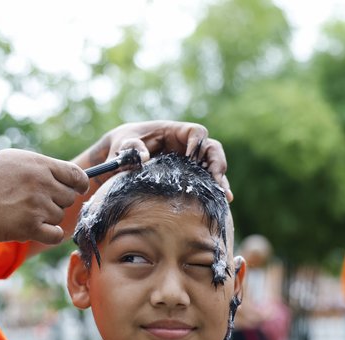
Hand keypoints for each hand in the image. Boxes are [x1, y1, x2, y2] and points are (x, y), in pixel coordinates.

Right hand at [0, 149, 88, 244]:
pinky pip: (56, 235)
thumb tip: (66, 174)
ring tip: (23, 212)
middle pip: (69, 198)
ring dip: (46, 218)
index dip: (80, 185)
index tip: (77, 190)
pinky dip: (50, 235)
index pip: (76, 175)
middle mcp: (41, 183)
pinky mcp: (30, 226)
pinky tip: (36, 230)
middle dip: (57, 202)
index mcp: (39, 164)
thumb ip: (40, 166)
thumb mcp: (13, 160)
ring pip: (59, 216)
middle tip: (35, 203)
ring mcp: (37, 205)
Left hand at [98, 121, 231, 200]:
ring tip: (225, 196)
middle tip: (216, 181)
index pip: (196, 132)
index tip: (191, 160)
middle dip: (217, 164)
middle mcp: (186, 145)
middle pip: (212, 149)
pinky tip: (223, 202)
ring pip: (213, 166)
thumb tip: (143, 158)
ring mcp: (189, 160)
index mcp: (174, 132)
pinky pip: (205, 180)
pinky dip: (213, 190)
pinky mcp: (188, 174)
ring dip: (220, 180)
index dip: (198, 144)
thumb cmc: (123, 145)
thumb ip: (130, 148)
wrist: (120, 156)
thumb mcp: (123, 145)